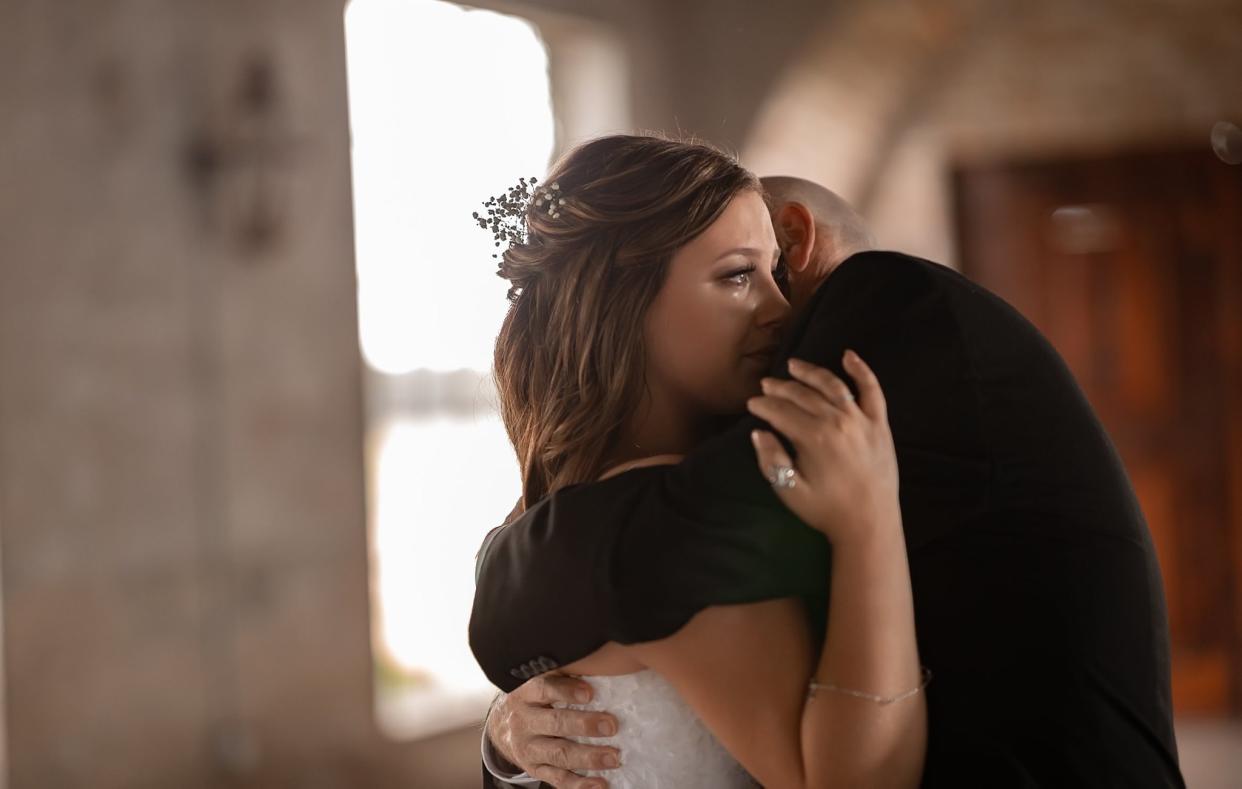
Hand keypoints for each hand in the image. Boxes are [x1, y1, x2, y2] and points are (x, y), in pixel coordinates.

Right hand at [487, 674, 621, 788]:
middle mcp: (524, 722)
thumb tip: (599, 662)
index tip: (590, 692)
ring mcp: (528, 749)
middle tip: (611, 726)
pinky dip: (580, 784)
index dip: (566, 691)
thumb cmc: (533, 697)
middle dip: (584, 726)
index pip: (544, 690)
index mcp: (526, 694)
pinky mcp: (535, 769)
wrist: (501, 726)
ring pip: (559, 754)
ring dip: (588, 757)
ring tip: (613, 757)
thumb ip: (562, 672)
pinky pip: (558, 779)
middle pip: (554, 724)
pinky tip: (600, 784)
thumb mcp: (538, 679)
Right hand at [746, 350, 898, 544]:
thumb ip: (771, 459)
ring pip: (832, 386)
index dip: (763, 406)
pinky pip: (872, 390)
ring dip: (810, 373)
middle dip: (781, 389)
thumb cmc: (826, 509)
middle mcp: (838, 421)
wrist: (870, 522)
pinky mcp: (880, 423)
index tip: (752, 404)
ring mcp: (862, 419)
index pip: (782, 412)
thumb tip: (759, 433)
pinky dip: (861, 370)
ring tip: (793, 365)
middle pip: (804, 396)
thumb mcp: (790, 490)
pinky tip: (848, 356)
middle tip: (765, 385)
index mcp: (814, 437)